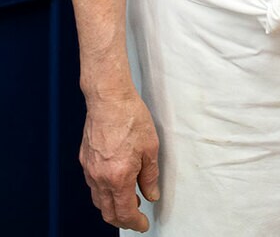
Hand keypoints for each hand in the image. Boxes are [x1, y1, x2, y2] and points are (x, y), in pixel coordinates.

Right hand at [80, 89, 159, 231]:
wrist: (109, 98)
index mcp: (118, 178)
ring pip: (98, 200)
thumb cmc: (130, 118)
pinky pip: (93, 184)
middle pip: (108, 212)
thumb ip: (150, 176)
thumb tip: (151, 194)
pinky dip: (104, 191)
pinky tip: (115, 182)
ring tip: (129, 199)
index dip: (135, 223)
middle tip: (136, 217)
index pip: (125, 213)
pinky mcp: (85, 159)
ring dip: (112, 206)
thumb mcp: (150, 148)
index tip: (143, 225)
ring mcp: (90, 169)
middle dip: (123, 220)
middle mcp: (100, 178)